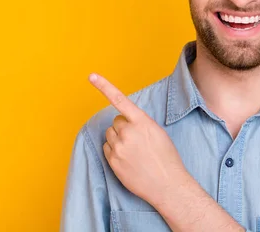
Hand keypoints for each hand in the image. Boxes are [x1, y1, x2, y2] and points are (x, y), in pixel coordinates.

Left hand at [88, 73, 188, 205]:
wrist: (167, 184)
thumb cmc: (166, 157)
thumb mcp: (158, 132)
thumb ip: (141, 123)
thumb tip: (125, 121)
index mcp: (142, 122)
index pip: (120, 99)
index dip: (104, 86)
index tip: (91, 76)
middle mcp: (128, 132)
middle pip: (116, 121)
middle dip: (123, 127)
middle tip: (137, 140)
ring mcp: (119, 147)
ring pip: (109, 134)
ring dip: (118, 139)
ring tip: (134, 151)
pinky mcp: (112, 161)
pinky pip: (106, 148)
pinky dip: (114, 151)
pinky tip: (128, 159)